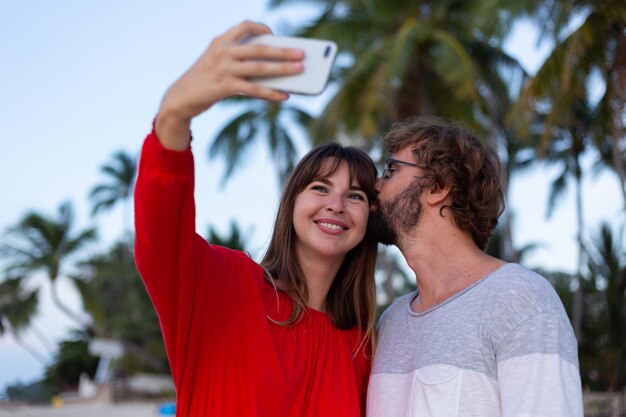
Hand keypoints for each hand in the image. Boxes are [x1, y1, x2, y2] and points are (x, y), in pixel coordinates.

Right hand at [156, 20, 304, 149]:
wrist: (180, 98)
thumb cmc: (204, 80)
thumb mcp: (216, 62)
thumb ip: (239, 61)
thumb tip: (274, 70)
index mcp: (220, 41)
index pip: (245, 26)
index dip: (263, 28)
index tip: (275, 35)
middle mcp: (222, 52)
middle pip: (260, 48)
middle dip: (283, 51)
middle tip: (302, 54)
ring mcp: (224, 69)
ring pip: (260, 68)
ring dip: (283, 70)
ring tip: (299, 71)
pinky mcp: (225, 87)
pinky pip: (254, 90)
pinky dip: (272, 93)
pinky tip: (284, 95)